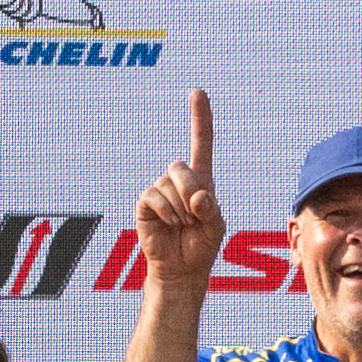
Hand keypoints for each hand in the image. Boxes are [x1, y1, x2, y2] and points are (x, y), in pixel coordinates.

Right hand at [136, 87, 226, 289]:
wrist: (181, 269)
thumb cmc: (201, 245)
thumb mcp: (215, 226)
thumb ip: (211, 210)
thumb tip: (197, 198)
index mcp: (201, 180)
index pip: (201, 143)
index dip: (200, 118)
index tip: (197, 92)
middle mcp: (179, 180)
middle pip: (181, 166)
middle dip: (191, 192)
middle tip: (195, 216)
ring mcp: (161, 190)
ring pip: (168, 184)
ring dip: (180, 209)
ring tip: (184, 226)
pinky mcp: (146, 202)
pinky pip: (154, 196)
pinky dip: (166, 212)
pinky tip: (171, 224)